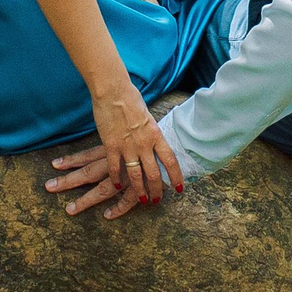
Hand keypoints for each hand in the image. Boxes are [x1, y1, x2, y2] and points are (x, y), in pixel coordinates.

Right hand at [45, 89, 183, 218]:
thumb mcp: (147, 116)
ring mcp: (128, 146)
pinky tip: (117, 186)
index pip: (170, 161)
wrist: (113, 91)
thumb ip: (150, 131)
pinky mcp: (111, 145)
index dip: (176, 176)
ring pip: (136, 175)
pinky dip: (116, 179)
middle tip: (157, 200)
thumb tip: (152, 140)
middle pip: (154, 173)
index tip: (179, 188)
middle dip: (157, 189)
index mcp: (156, 135)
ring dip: (139, 190)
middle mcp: (144, 144)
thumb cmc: (130, 99)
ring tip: (142, 200)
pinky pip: (115, 168)